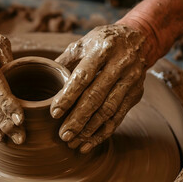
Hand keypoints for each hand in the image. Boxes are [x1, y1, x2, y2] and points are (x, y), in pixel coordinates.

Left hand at [51, 24, 148, 152]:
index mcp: (102, 49)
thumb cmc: (102, 42)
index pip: (83, 77)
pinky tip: (89, 142)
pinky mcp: (136, 94)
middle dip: (78, 118)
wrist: (138, 38)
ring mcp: (131, 80)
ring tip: (73, 142)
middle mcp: (120, 64)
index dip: (68, 96)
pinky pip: (119, 117)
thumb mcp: (82, 44)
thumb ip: (64, 62)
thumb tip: (43, 80)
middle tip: (63, 135)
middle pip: (97, 96)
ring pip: (109, 110)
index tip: (54, 113)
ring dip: (90, 129)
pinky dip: (103, 132)